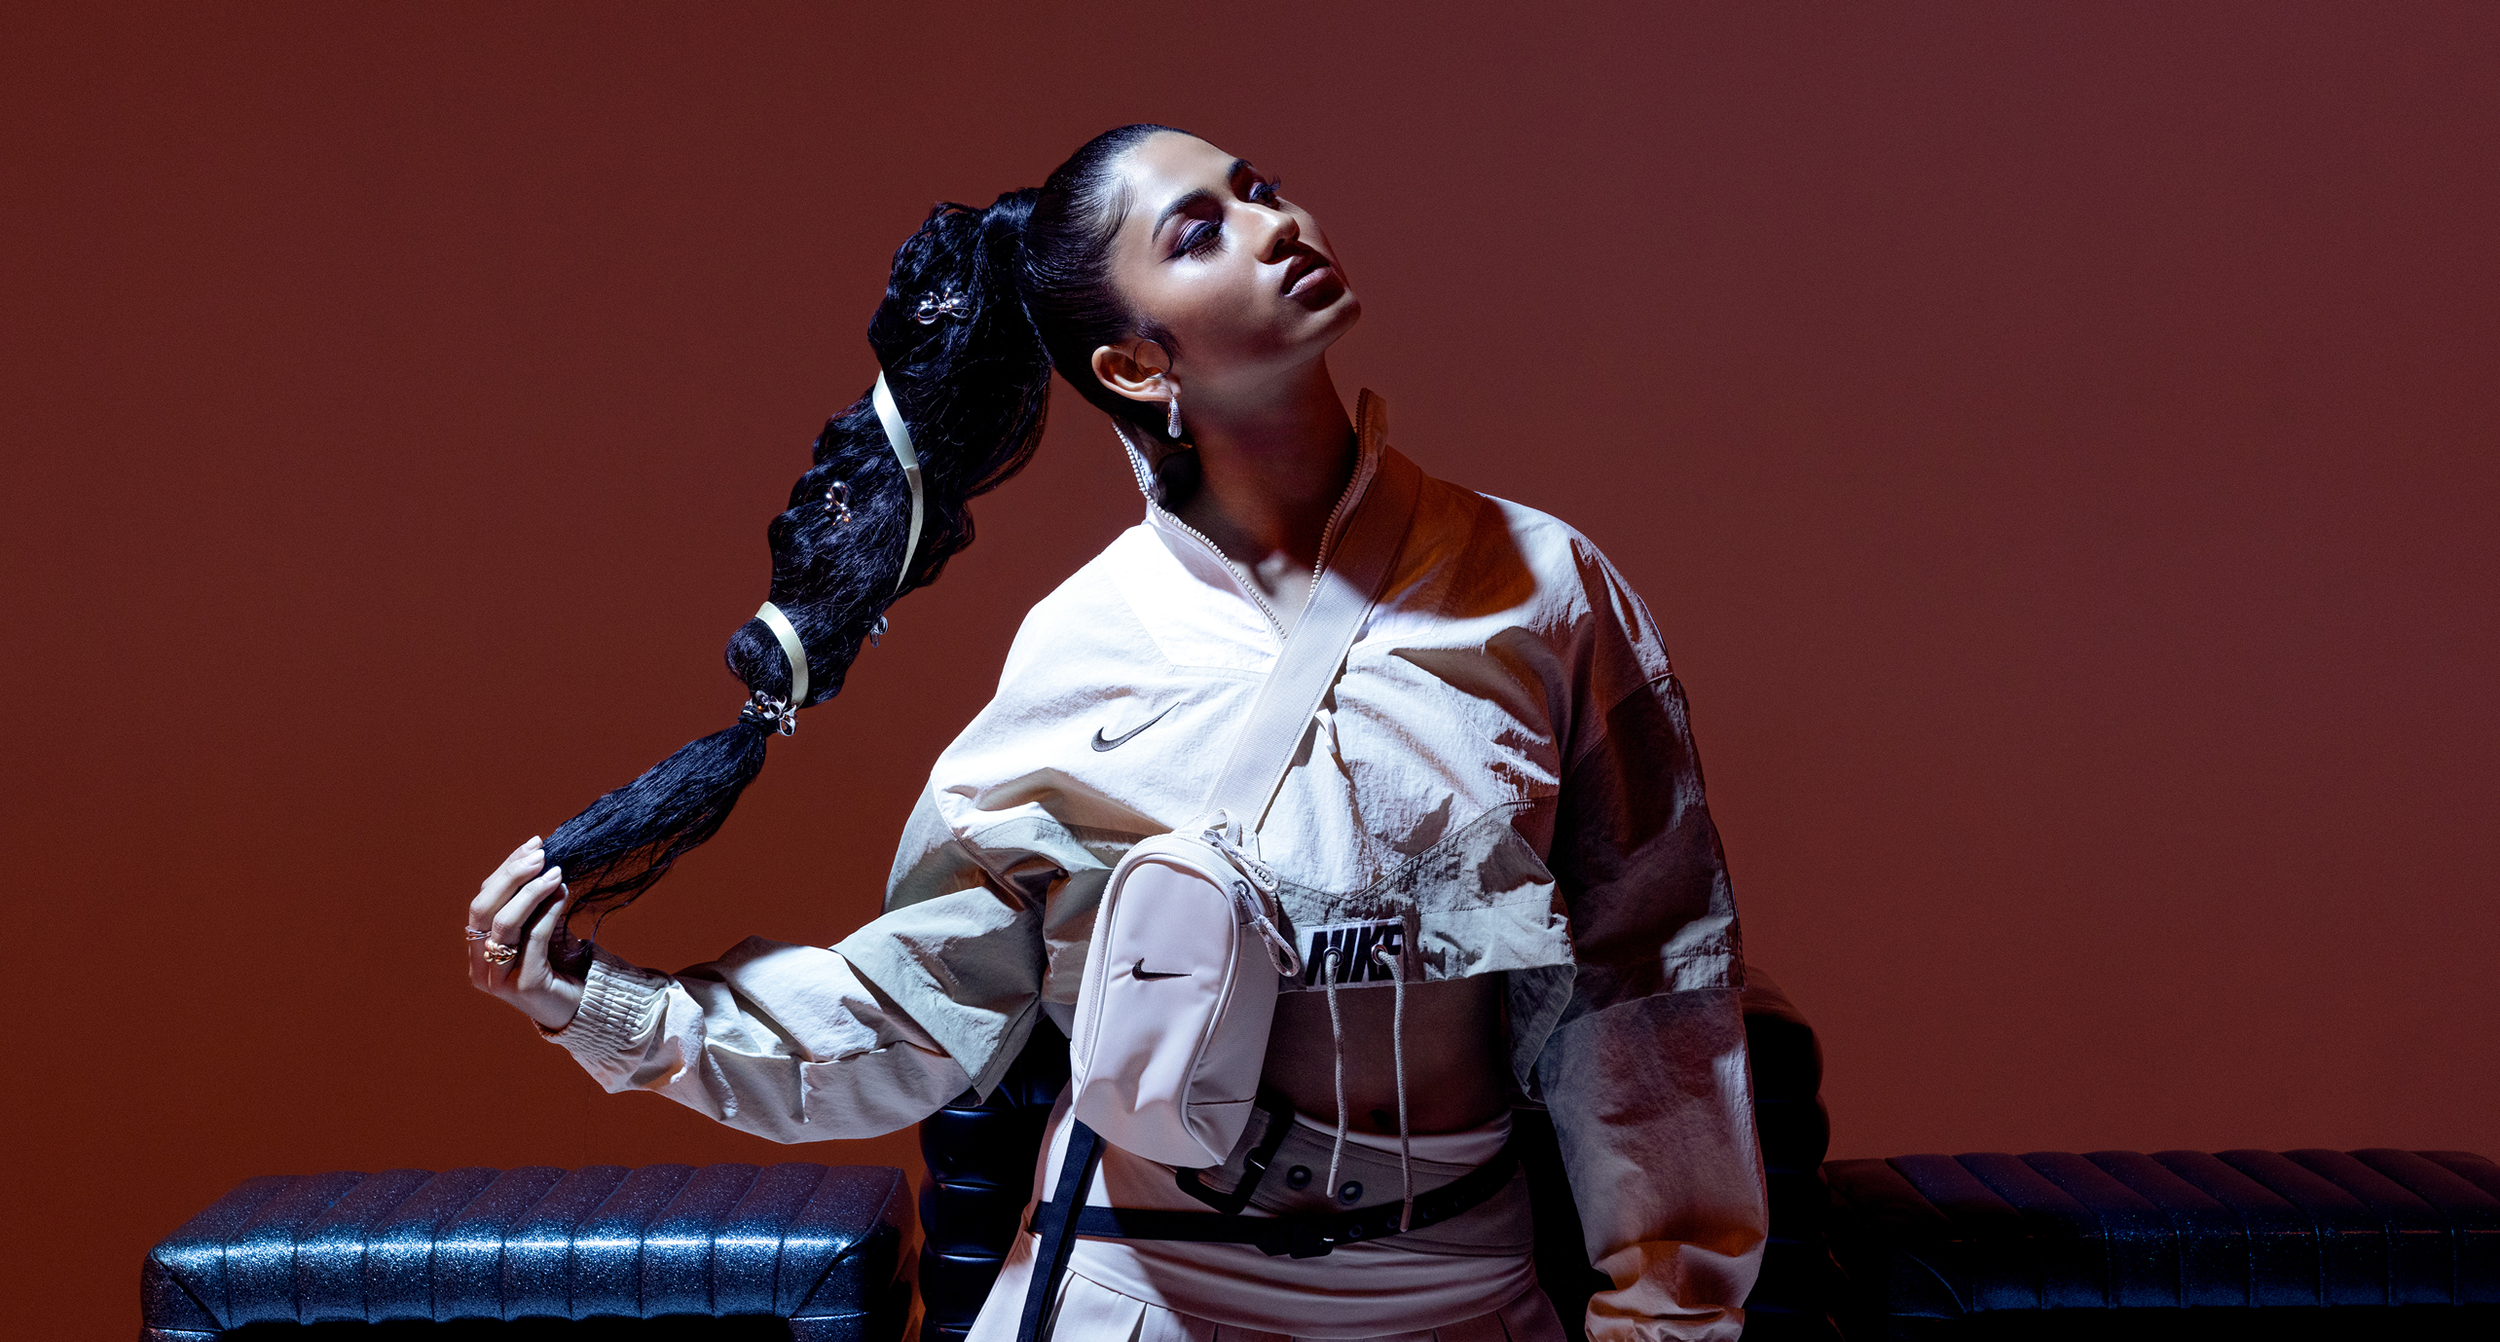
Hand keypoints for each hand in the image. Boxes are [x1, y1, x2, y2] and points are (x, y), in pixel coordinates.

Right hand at [467, 836, 585, 1030]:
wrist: (581, 1008)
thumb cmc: (558, 966)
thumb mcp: (538, 929)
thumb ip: (532, 903)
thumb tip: (543, 861)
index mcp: (477, 949)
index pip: (483, 900)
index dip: (506, 869)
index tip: (533, 845)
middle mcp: (480, 966)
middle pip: (484, 909)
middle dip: (512, 876)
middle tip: (541, 855)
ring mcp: (499, 978)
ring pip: (505, 923)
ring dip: (531, 892)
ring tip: (556, 873)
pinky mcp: (525, 985)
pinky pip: (533, 939)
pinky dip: (547, 912)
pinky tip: (562, 895)